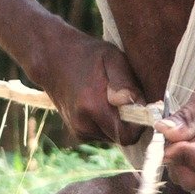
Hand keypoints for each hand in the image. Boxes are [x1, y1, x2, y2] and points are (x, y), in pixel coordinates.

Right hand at [38, 27, 143, 146]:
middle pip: (122, 138)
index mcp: (93, 106)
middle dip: (131, 122)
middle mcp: (84, 124)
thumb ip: (124, 82)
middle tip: (129, 98)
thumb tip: (133, 102)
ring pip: (113, 136)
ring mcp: (79, 130)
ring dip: (119, 122)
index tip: (142, 105)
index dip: (140, 124)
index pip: (128, 135)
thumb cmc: (87, 55)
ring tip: (113, 97)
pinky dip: (108, 122)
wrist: (52, 59)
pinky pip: (103, 133)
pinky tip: (103, 102)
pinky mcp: (77, 131)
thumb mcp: (111, 58)